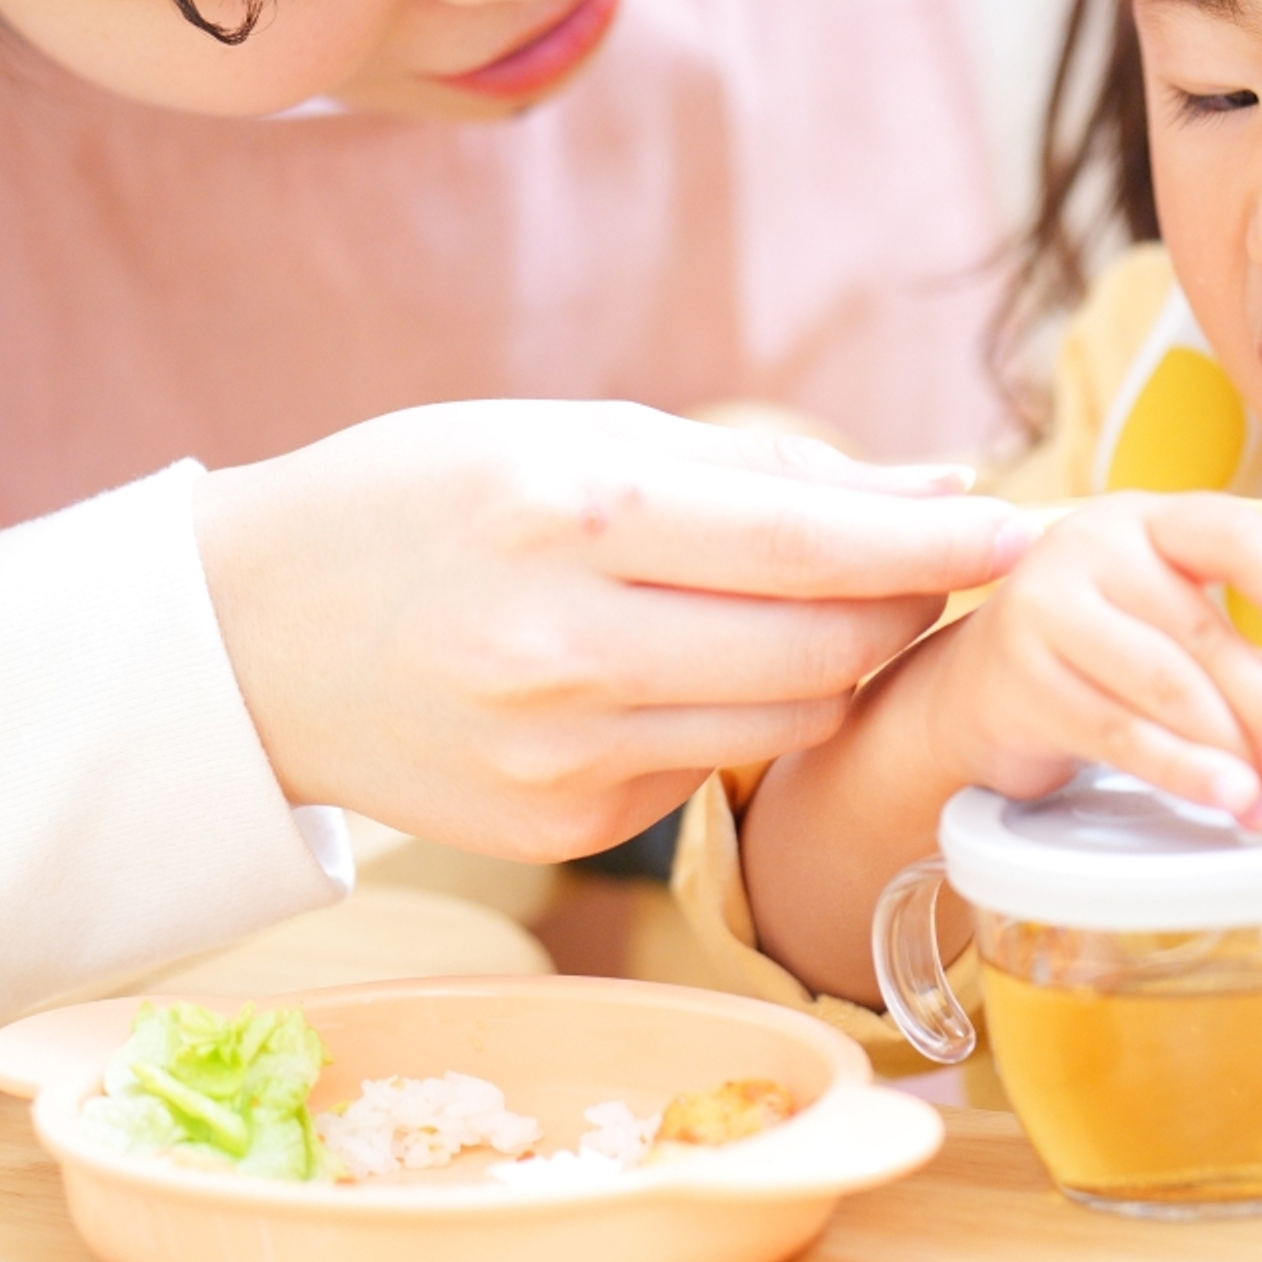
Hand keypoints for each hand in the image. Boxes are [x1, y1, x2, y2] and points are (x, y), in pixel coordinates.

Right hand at [195, 401, 1031, 860]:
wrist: (242, 640)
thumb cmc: (418, 502)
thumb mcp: (564, 433)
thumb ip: (754, 471)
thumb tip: (937, 489)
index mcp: (569, 511)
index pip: (809, 541)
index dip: (935, 542)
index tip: (1020, 528)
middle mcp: (564, 643)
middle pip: (822, 648)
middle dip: (902, 603)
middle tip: (931, 562)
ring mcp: (558, 753)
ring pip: (784, 723)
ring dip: (835, 666)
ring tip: (817, 608)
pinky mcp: (556, 828)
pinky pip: (707, 771)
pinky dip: (733, 719)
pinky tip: (683, 673)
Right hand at [920, 493, 1261, 823]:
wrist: (978, 694)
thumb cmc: (1100, 658)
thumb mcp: (1184, 637)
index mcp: (1150, 519)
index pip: (1232, 531)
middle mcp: (1093, 544)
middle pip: (1205, 629)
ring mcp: (1046, 604)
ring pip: (1166, 684)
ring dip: (1233, 749)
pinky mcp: (1019, 675)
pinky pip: (1121, 731)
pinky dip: (1184, 771)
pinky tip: (1224, 796)